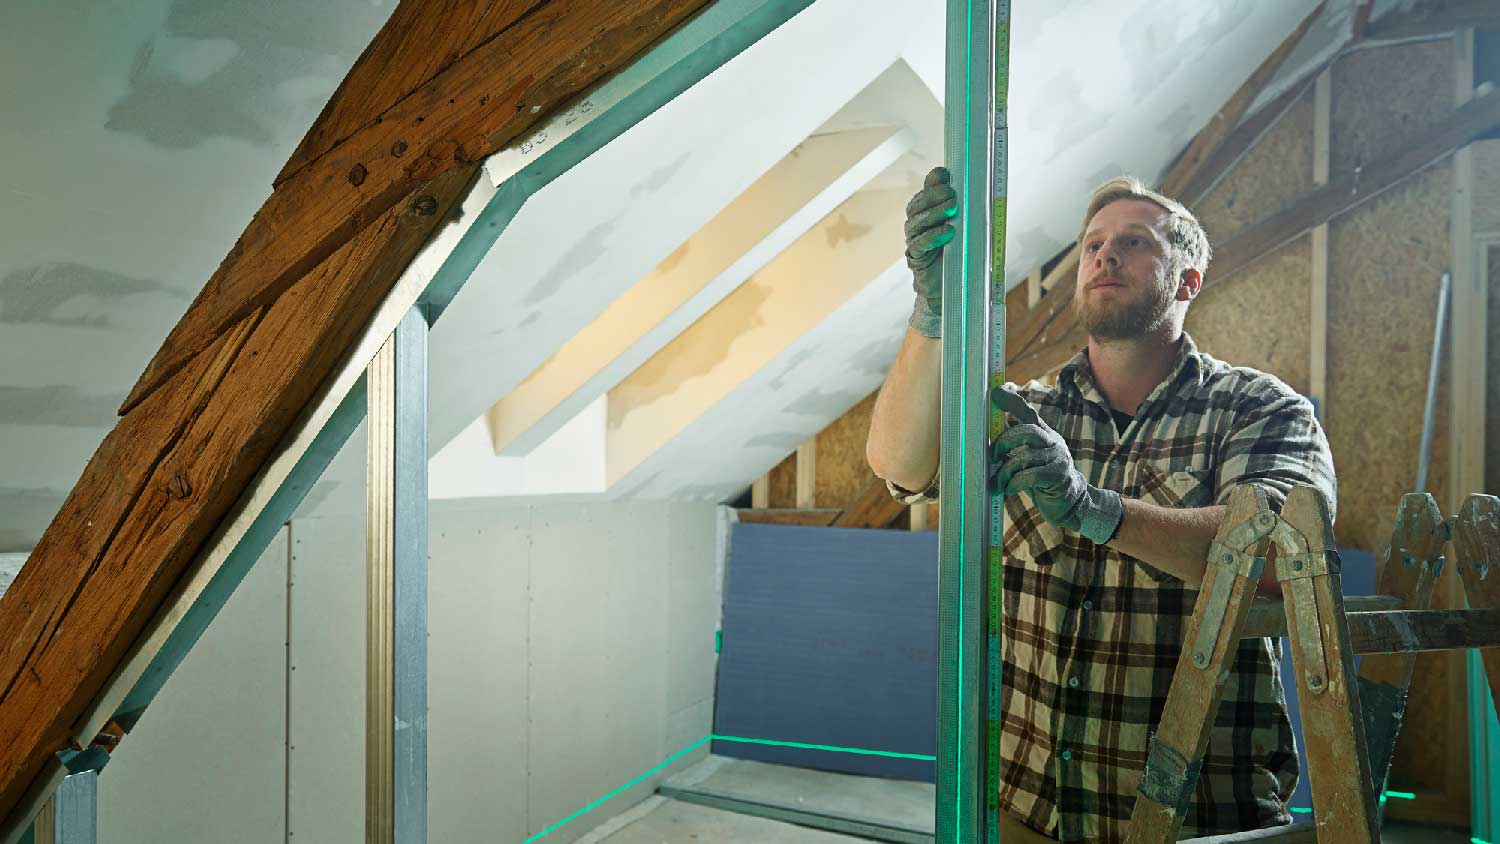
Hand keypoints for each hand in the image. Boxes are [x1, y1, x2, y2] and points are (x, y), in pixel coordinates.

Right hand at [905, 167, 956, 336]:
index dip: (933, 182)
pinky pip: (920, 244)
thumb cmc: (964, 255)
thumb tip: (986, 190)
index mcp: (928, 213)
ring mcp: (915, 241)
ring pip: (917, 222)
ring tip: (952, 209)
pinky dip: (933, 236)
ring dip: (934, 213)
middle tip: (952, 194)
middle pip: (918, 205)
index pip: (926, 192)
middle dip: (934, 196)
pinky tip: (948, 231)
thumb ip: (972, 212)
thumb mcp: (971, 230)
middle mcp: (918, 225)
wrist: (954, 290)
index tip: (945, 174)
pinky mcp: (916, 258)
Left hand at [988, 387, 1122, 544]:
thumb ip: (1015, 449)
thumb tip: (985, 444)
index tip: (995, 391)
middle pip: (1027, 430)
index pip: (1028, 413)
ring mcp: (1058, 458)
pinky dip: (1014, 482)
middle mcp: (1053, 442)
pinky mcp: (1059, 476)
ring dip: (1005, 470)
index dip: (1012, 401)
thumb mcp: (1029, 461)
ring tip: (998, 483)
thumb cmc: (1043, 482)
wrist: (1073, 504)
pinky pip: (1031, 475)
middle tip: (992, 456)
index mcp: (1044, 435)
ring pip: (1025, 456)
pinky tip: (1009, 489)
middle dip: (1004, 441)